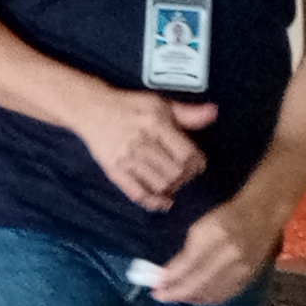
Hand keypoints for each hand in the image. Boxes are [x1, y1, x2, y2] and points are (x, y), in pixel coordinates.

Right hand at [77, 87, 214, 209]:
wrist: (91, 109)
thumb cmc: (130, 106)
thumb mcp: (159, 103)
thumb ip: (187, 112)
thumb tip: (214, 113)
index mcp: (155, 124)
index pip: (186, 153)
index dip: (198, 163)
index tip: (198, 163)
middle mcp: (141, 142)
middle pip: (175, 172)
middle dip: (187, 177)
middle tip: (186, 173)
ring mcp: (126, 159)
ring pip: (160, 184)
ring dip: (172, 188)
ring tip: (174, 183)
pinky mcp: (114, 171)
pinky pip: (137, 193)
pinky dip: (154, 202)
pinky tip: (164, 201)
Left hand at [147, 200, 274, 305]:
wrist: (263, 215)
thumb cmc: (226, 216)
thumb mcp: (200, 227)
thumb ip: (184, 253)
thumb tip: (166, 275)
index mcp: (215, 237)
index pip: (187, 266)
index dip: (170, 280)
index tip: (154, 287)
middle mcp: (230, 256)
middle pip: (199, 283)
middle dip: (176, 293)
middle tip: (159, 296)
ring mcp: (242, 270)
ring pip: (211, 294)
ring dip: (190, 298)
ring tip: (175, 296)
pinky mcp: (249, 278)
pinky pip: (225, 296)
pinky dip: (207, 299)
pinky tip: (195, 298)